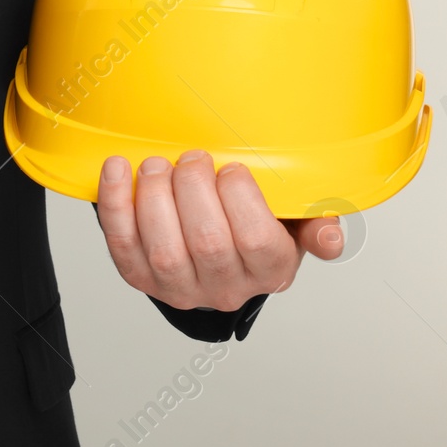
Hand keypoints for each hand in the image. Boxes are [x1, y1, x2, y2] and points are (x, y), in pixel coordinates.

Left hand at [93, 150, 344, 311]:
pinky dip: (115, 203)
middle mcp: (225, 287)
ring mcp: (178, 287)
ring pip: (163, 248)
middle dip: (194, 188)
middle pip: (207, 242)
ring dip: (154, 196)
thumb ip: (315, 221)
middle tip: (192, 159)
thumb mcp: (292, 221)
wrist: (208, 253)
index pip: (257, 241)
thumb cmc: (251, 227)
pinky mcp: (139, 277)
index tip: (230, 168)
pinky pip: (121, 244)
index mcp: (270, 270)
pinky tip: (118, 169)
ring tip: (157, 165)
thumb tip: (331, 240)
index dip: (240, 198)